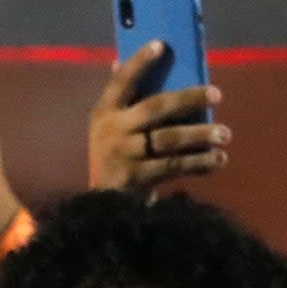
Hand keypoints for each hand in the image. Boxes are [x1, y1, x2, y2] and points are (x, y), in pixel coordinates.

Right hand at [89, 40, 227, 191]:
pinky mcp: (135, 178)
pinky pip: (173, 166)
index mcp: (104, 113)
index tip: (161, 46)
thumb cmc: (113, 158)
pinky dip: (198, 164)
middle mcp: (112, 131)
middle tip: (217, 94)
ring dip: (200, 135)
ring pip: (168, 139)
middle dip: (188, 98)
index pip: (120, 82)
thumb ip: (120, 100)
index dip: (138, 63)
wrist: (101, 204)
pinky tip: (217, 161)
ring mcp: (123, 155)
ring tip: (224, 134)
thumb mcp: (109, 128)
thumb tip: (119, 62)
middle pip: (155, 108)